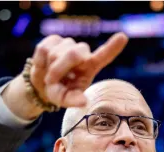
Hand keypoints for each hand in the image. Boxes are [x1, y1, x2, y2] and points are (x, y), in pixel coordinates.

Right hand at [3, 32, 128, 118]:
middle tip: (52, 81)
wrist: (41, 85)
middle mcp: (82, 53)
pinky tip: (43, 66)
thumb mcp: (65, 100)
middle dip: (59, 69)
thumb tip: (82, 101)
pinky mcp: (54, 39)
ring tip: (50, 75)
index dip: (113, 46)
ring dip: (49, 67)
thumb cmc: (59, 92)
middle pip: (74, 53)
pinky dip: (40, 62)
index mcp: (90, 66)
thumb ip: (73, 100)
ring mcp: (68, 44)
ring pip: (55, 52)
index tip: (123, 37)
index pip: (104, 55)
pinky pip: (43, 49)